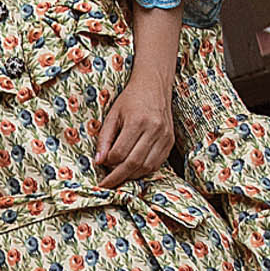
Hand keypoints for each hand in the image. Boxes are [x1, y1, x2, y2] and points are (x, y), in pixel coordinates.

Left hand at [94, 71, 175, 188]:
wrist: (154, 86)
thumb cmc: (130, 100)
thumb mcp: (112, 115)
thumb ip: (105, 138)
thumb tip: (98, 161)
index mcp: (138, 121)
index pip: (120, 152)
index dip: (108, 162)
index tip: (101, 165)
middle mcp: (154, 130)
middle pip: (134, 163)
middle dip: (118, 177)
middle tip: (106, 184)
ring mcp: (165, 137)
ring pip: (147, 167)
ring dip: (131, 176)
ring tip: (119, 177)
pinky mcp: (170, 142)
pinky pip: (157, 164)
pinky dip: (143, 171)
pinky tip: (133, 170)